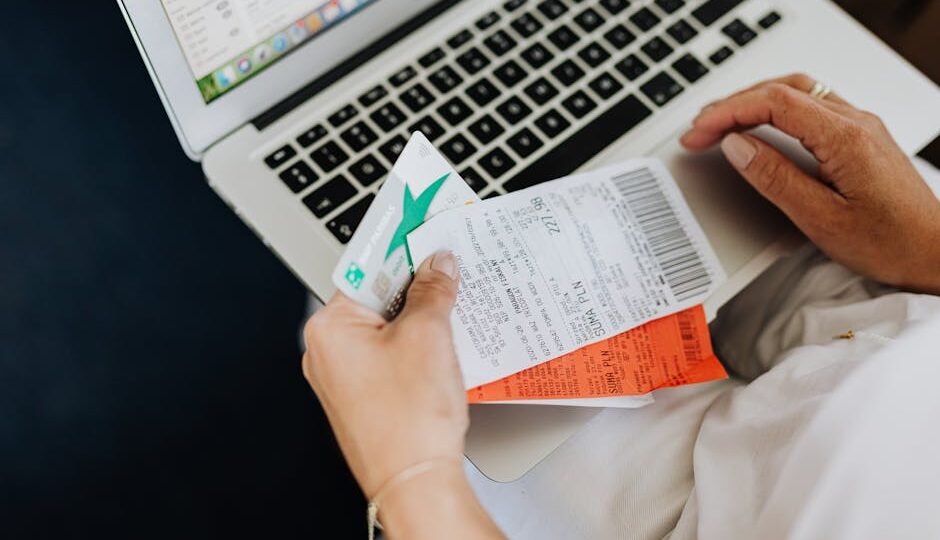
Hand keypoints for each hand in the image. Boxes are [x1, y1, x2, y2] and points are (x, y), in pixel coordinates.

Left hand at [303, 253, 503, 538]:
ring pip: (387, 326)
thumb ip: (433, 290)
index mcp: (330, 328)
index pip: (365, 265)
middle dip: (416, 282)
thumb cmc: (409, 421)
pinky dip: (418, 343)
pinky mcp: (367, 397)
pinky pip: (392, 354)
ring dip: (422, 314)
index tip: (419, 221)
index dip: (399, 243)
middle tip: (450, 265)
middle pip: (376, 294)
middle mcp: (328, 352)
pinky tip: (447, 343)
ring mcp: (345, 378)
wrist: (415, 483)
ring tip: (455, 305)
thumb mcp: (428, 336)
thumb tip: (438, 264)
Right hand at [681, 74, 939, 293]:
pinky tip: (760, 127)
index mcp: (845, 138)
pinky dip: (775, 110)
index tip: (699, 132)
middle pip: (783, 89)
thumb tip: (737, 146)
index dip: (728, 112)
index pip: (774, 103)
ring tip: (721, 123)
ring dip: (754, 101)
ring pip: (798, 92)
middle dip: (733, 104)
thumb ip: (775, 179)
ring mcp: (861, 127)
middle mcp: (856, 123)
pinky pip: (812, 106)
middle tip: (699, 130)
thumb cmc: (891, 243)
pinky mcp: (861, 137)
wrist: (935, 254)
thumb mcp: (822, 219)